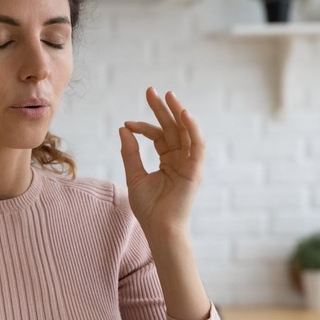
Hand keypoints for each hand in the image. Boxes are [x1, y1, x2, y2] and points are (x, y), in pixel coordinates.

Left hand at [118, 88, 204, 235]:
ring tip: (168, 95)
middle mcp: (181, 159)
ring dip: (178, 112)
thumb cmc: (148, 208)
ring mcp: (190, 163)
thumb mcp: (134, 175)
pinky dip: (192, 128)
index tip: (127, 124)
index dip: (143, 127)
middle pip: (172, 128)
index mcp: (168, 161)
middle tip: (150, 90)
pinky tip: (183, 113)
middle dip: (162, 109)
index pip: (158, 136)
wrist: (159, 228)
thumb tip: (123, 129)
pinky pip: (197, 144)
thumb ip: (130, 153)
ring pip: (185, 132)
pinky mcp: (196, 169)